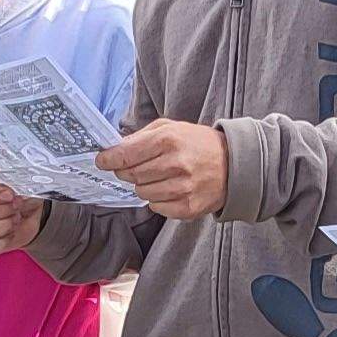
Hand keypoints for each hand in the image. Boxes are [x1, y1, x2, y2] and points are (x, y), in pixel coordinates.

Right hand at [0, 171, 44, 259]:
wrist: (27, 211)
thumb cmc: (18, 192)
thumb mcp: (18, 181)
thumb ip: (11, 183)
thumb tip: (9, 192)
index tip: (10, 195)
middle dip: (0, 211)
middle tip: (16, 207)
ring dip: (2, 226)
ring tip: (15, 219)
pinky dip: (1, 243)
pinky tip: (10, 233)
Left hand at [97, 119, 228, 218]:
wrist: (233, 166)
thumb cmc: (198, 144)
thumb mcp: (171, 128)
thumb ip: (141, 136)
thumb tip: (115, 149)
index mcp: (169, 141)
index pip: (126, 155)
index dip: (109, 159)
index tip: (102, 160)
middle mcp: (176, 165)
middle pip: (131, 176)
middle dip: (126, 172)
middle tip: (133, 168)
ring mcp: (183, 189)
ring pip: (142, 193)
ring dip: (144, 186)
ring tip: (159, 176)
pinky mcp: (187, 208)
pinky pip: (156, 207)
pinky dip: (158, 199)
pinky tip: (170, 189)